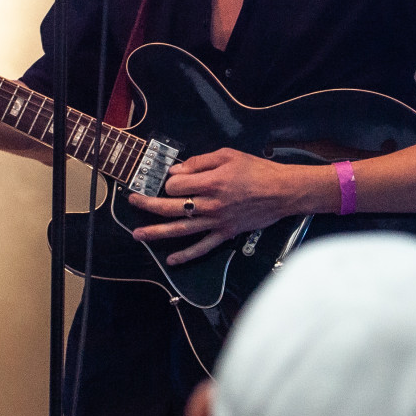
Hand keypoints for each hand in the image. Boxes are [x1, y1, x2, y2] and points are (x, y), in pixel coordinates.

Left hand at [127, 149, 321, 265]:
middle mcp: (210, 204)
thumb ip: (200, 162)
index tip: (175, 177)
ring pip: (180, 229)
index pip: (176, 185)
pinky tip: (171, 259)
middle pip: (171, 207)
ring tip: (138, 234)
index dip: (171, 180)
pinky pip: (202, 248)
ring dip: (156, 232)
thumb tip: (176, 171)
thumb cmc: (257, 170)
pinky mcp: (225, 234)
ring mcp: (216, 222)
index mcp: (211, 182)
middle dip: (148, 204)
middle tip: (132, 201)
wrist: (282, 192)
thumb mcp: (228, 155)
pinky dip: (186, 255)